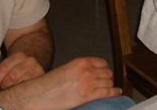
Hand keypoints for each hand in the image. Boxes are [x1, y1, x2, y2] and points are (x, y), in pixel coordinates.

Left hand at [0, 52, 45, 88]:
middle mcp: (29, 61)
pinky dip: (21, 91)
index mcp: (19, 56)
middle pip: (12, 77)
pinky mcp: (41, 78)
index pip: (4, 68)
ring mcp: (37, 70)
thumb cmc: (14, 69)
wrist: (34, 66)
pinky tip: (18, 91)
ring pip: (20, 83)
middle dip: (4, 85)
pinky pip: (28, 87)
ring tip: (10, 89)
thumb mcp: (1, 66)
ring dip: (12, 88)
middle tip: (2, 88)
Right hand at [3, 57, 122, 109]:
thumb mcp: (66, 69)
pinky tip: (116, 92)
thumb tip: (90, 74)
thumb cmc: (49, 84)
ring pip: (108, 82)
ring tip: (108, 89)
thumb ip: (80, 70)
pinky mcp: (87, 95)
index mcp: (81, 62)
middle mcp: (86, 70)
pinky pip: (107, 92)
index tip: (105, 73)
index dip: (105, 69)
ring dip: (109, 86)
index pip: (102, 63)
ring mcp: (88, 82)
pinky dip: (114, 92)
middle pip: (107, 73)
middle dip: (107, 78)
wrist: (39, 94)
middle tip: (106, 83)